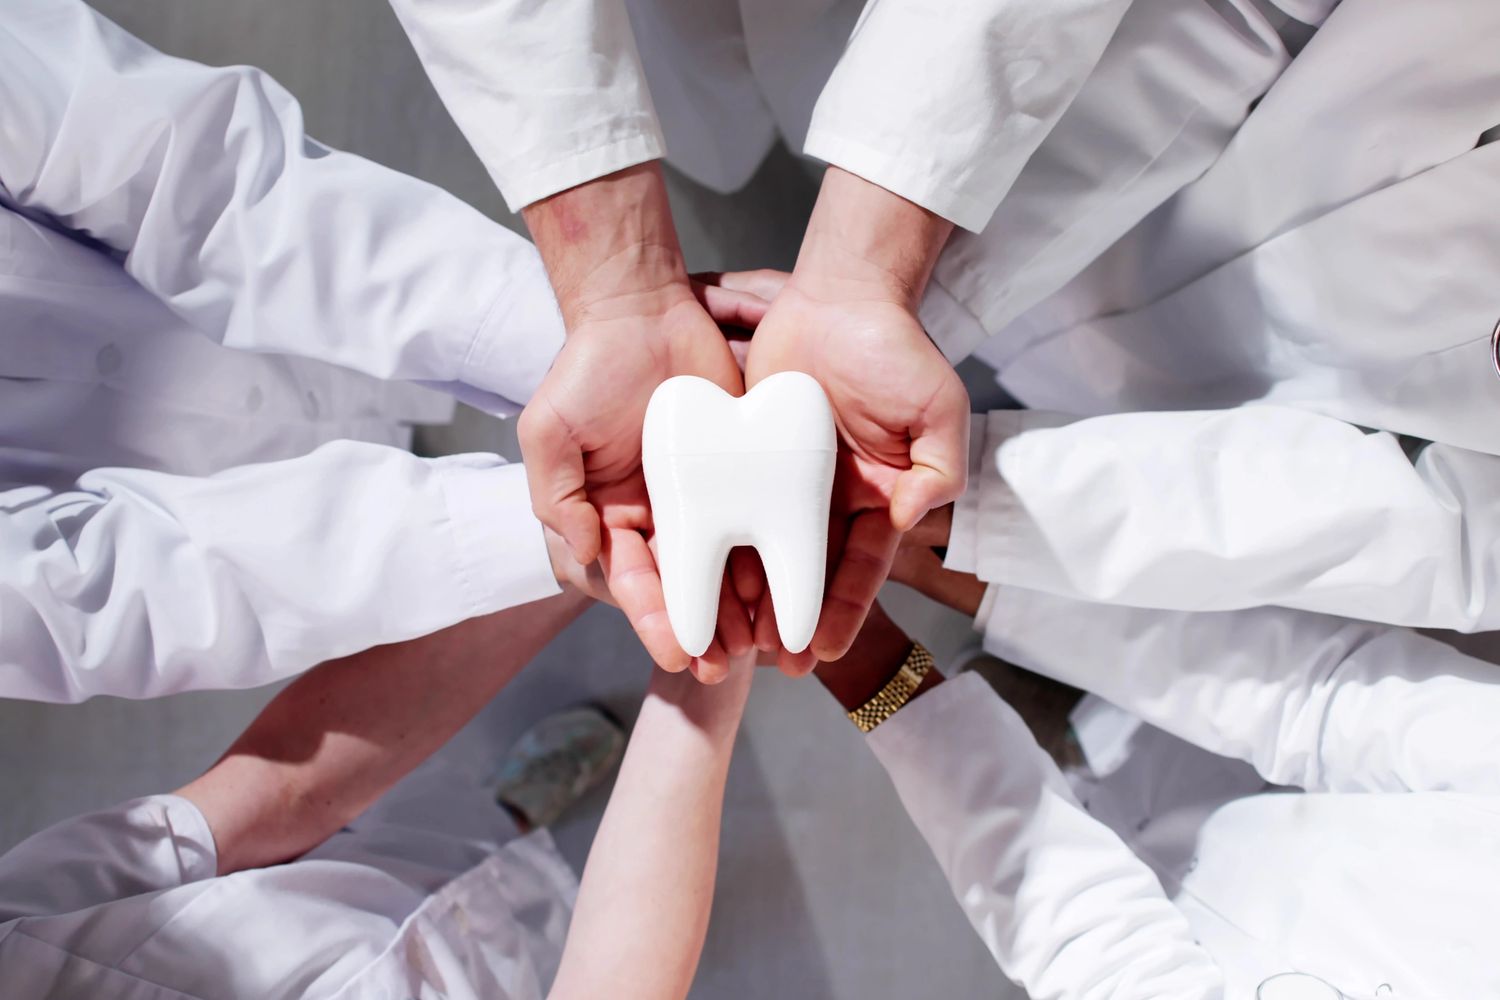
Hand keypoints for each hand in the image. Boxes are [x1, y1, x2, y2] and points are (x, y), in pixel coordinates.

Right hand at [519, 165, 765, 679]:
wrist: (641, 310)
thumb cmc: (587, 371)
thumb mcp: (551, 432)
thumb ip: (557, 495)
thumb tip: (588, 553)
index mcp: (611, 517)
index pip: (634, 580)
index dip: (654, 618)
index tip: (677, 652)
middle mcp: (658, 517)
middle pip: (684, 586)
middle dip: (702, 629)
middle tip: (725, 668)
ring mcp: (702, 496)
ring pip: (725, 564)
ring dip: (741, 608)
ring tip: (763, 646)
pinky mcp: (740, 468)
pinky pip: (760, 519)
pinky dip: (773, 556)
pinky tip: (790, 588)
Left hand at [730, 168, 970, 667]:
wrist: (842, 292)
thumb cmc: (896, 349)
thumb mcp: (939, 407)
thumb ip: (940, 466)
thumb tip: (909, 517)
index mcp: (877, 496)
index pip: (857, 567)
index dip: (839, 610)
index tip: (817, 650)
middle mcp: (829, 497)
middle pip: (806, 572)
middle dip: (790, 621)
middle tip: (767, 667)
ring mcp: (785, 477)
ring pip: (763, 548)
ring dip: (750, 595)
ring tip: (728, 640)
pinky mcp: (749, 451)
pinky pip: (729, 504)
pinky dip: (717, 542)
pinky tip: (698, 579)